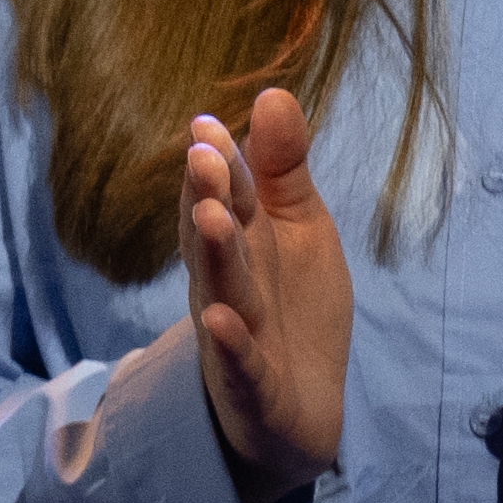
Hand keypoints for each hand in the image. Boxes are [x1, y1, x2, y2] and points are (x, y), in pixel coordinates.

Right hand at [179, 85, 352, 499]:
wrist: (299, 411)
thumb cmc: (293, 308)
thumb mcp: (299, 229)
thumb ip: (282, 169)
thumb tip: (274, 92)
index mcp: (242, 243)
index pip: (228, 197)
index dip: (219, 164)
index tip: (207, 124)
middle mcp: (229, 283)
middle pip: (216, 238)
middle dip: (207, 197)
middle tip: (203, 155)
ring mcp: (236, 336)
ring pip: (224, 291)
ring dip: (216, 255)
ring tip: (213, 216)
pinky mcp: (252, 386)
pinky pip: (240, 365)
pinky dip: (231, 345)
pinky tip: (221, 320)